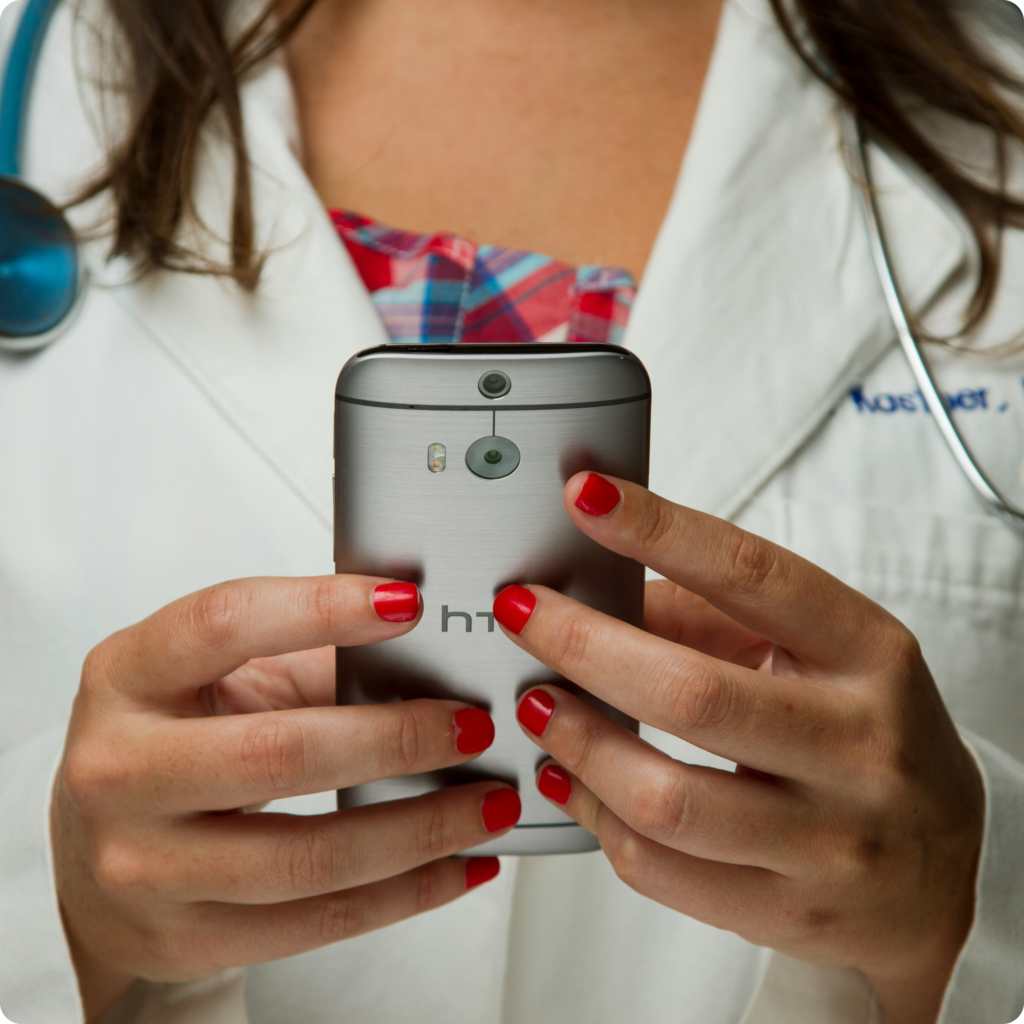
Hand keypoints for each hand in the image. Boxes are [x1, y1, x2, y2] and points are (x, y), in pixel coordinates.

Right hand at [53, 575, 517, 1020]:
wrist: (92, 848)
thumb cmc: (171, 738)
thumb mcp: (217, 678)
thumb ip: (311, 661)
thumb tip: (429, 661)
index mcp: (128, 676)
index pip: (224, 624)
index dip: (320, 609)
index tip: (407, 603)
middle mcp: (120, 770)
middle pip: (280, 753)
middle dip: (396, 738)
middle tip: (473, 724)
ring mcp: (145, 865)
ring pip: (307, 856)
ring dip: (421, 828)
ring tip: (489, 802)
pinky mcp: (185, 936)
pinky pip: (315, 923)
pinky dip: (405, 893)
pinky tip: (459, 865)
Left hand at [493, 473, 983, 1023]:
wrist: (937, 868)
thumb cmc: (862, 731)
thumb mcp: (817, 652)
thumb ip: (707, 616)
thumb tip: (590, 594)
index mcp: (868, 653)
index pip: (753, 576)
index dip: (660, 531)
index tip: (585, 496)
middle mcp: (860, 746)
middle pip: (691, 694)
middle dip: (582, 645)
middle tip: (521, 613)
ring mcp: (829, 841)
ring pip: (665, 798)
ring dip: (576, 741)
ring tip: (535, 703)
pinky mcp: (788, 911)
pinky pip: (659, 869)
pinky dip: (593, 814)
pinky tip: (567, 777)